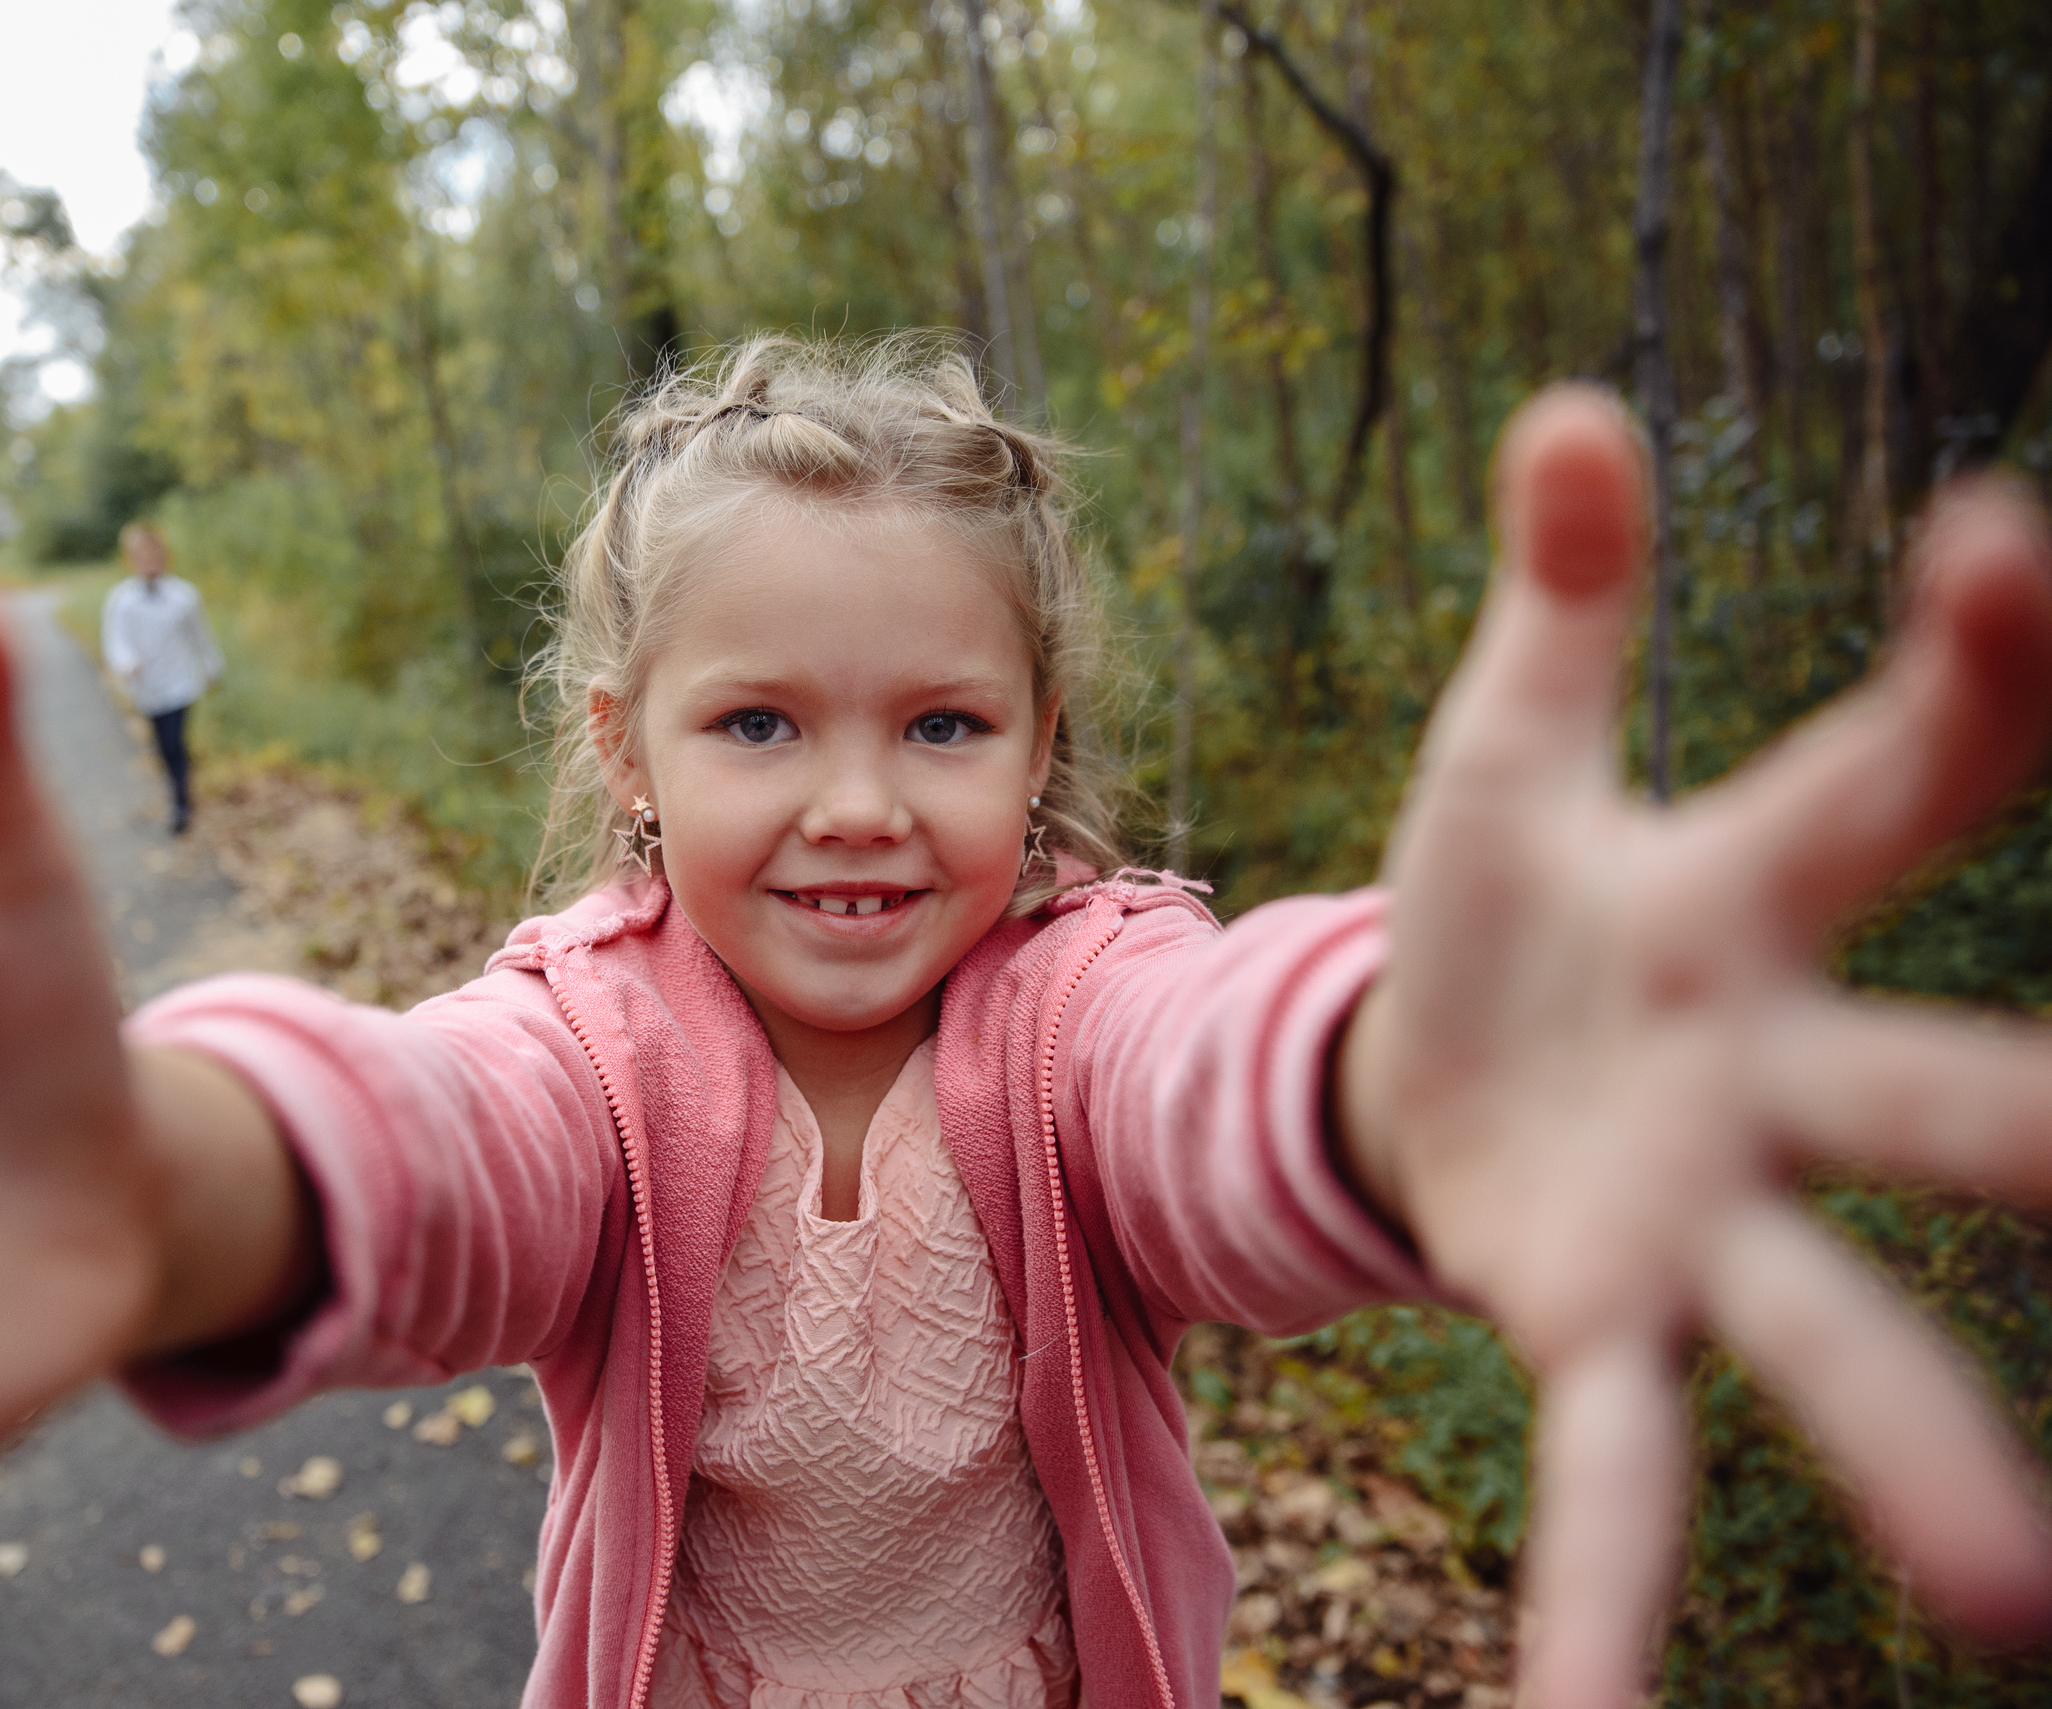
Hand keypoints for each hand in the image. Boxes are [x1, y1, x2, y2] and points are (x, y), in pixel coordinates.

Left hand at [1339, 391, 2051, 1708]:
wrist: (1417, 1050)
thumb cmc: (1499, 891)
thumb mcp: (1508, 741)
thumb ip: (1557, 596)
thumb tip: (1566, 404)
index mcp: (1740, 899)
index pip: (1890, 773)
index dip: (1972, 666)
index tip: (2002, 543)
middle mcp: (1765, 1076)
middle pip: (1926, 1095)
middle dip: (2033, 1119)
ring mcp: (1694, 1224)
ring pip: (1823, 1340)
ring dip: (1917, 1456)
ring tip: (2012, 1593)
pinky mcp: (1589, 1327)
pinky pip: (1614, 1478)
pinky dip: (1602, 1604)